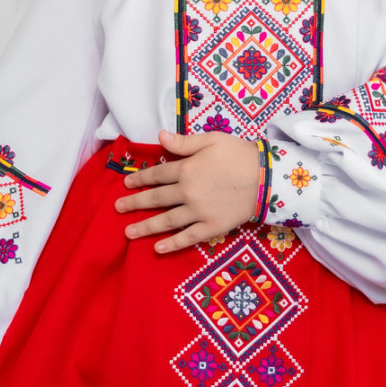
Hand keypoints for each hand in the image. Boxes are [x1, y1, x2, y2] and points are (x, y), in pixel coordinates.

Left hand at [114, 129, 260, 252]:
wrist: (267, 178)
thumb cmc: (240, 154)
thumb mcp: (212, 140)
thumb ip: (184, 142)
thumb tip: (159, 138)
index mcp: (186, 169)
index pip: (157, 174)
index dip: (140, 178)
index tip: (127, 183)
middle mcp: (187, 192)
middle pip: (156, 199)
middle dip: (135, 203)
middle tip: (118, 208)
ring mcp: (198, 212)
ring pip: (166, 221)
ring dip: (146, 227)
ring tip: (128, 232)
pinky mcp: (211, 227)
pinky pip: (188, 237)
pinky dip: (172, 244)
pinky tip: (158, 248)